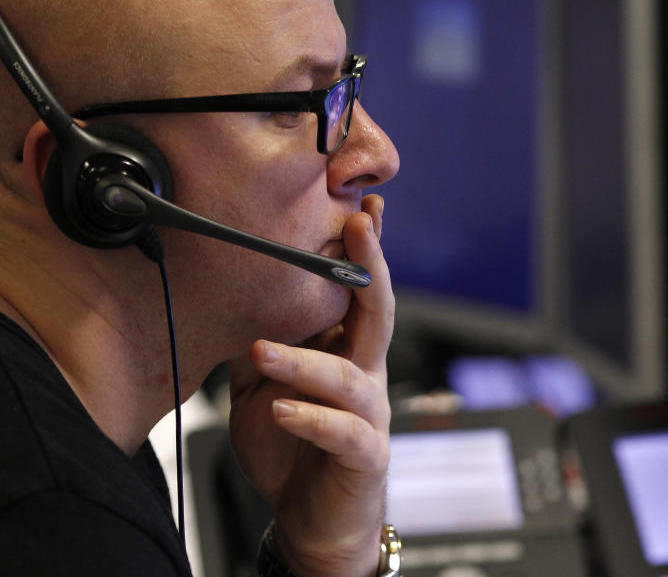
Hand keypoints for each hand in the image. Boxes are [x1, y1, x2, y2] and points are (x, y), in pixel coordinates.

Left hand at [228, 194, 392, 576]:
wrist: (315, 519)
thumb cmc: (294, 450)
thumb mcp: (265, 388)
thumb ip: (261, 345)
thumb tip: (230, 299)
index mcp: (346, 351)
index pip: (358, 292)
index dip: (363, 250)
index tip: (359, 206)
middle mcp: (366, 374)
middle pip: (378, 312)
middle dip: (371, 267)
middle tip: (357, 226)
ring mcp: (370, 415)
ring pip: (350, 377)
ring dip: (306, 361)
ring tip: (263, 350)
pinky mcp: (366, 456)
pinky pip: (344, 433)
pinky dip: (312, 419)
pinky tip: (284, 411)